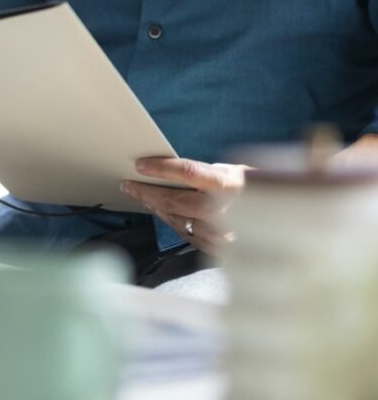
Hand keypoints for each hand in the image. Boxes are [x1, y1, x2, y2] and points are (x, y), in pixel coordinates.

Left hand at [121, 157, 245, 255]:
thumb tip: (169, 171)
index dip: (161, 168)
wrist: (285, 222)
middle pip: (175, 200)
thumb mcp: (237, 173)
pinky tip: (161, 211)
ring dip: (155, 207)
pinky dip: (171, 221)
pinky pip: (186, 234)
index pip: (189, 173)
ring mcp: (222, 234)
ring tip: (140, 196)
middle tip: (128, 184)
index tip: (140, 165)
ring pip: (177, 219)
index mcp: (232, 185)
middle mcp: (226, 211)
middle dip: (147, 191)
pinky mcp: (219, 249)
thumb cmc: (257, 190)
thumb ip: (207, 175)